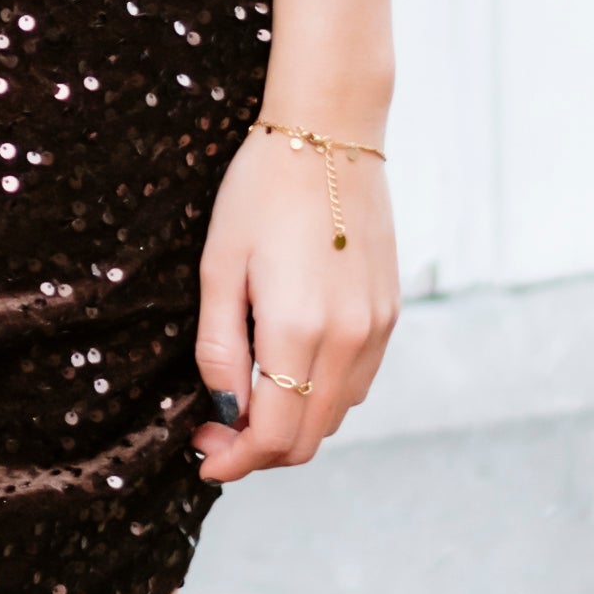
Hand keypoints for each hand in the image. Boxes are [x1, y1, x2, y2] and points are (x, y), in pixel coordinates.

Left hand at [192, 127, 399, 481]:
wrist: (331, 133)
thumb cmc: (260, 192)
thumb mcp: (218, 266)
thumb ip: (219, 347)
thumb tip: (225, 410)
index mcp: (299, 328)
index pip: (273, 435)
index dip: (234, 459)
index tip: (203, 452)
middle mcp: (349, 338)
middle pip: (307, 439)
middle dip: (257, 451)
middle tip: (216, 428)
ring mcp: (377, 329)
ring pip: (335, 416)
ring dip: (291, 425)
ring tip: (248, 397)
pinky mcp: (390, 314)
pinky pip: (357, 383)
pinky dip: (321, 396)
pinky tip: (290, 368)